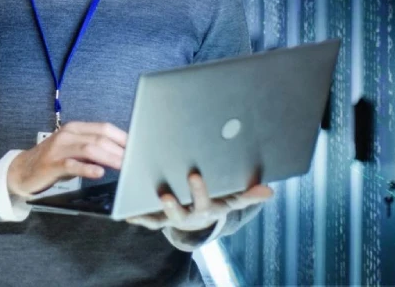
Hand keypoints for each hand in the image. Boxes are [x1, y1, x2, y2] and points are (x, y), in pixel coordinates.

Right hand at [7, 121, 126, 198]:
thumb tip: (122, 153)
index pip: (105, 128)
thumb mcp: (74, 150)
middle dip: (120, 150)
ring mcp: (59, 148)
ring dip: (109, 157)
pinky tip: (99, 172)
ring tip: (124, 166)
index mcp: (76, 128)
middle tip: (135, 160)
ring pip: (89, 149)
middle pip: (100, 138)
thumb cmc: (54, 161)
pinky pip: (73, 164)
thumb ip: (94, 148)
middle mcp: (68, 134)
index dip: (123, 137)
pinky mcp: (52, 164)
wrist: (23, 170)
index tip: (139, 147)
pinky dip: (88, 168)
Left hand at [125, 172, 273, 232]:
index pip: (202, 201)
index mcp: (205, 209)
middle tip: (164, 194)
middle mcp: (187, 216)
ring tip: (135, 204)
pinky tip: (125, 212)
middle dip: (172, 205)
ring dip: (150, 212)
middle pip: (179, 213)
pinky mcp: (158, 218)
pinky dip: (135, 216)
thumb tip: (269, 191)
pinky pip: (145, 219)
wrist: (200, 216)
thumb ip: (248, 195)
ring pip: (159, 218)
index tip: (193, 175)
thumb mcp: (232, 199)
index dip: (198, 190)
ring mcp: (171, 218)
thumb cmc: (216, 201)